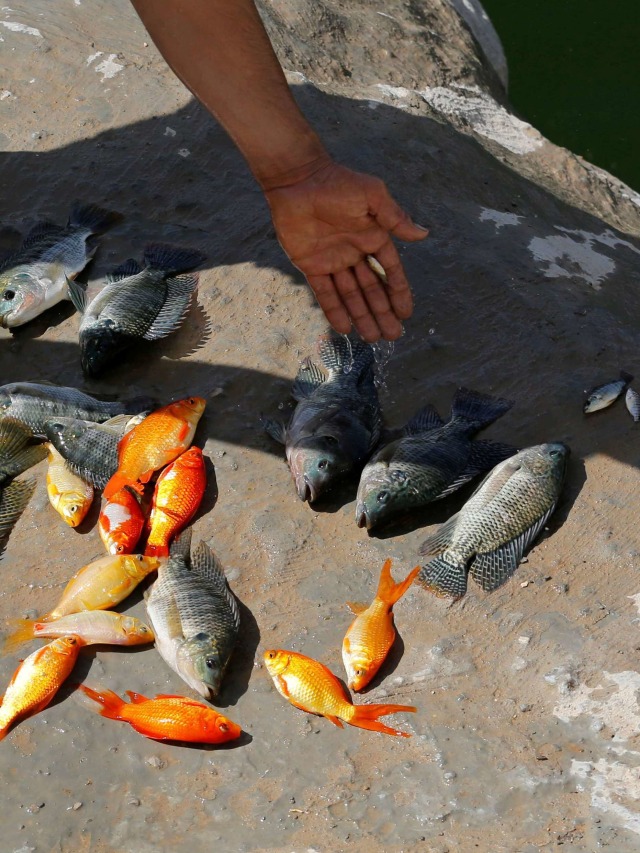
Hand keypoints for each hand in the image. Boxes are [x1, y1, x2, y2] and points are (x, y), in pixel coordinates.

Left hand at [264, 160, 427, 341]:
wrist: (299, 180)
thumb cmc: (338, 183)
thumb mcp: (372, 196)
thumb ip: (395, 218)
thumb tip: (423, 234)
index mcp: (372, 237)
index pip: (389, 271)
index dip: (398, 292)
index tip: (406, 313)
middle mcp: (355, 253)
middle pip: (371, 290)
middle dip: (382, 313)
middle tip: (392, 336)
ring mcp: (333, 262)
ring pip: (350, 296)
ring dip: (362, 316)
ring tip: (372, 338)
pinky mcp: (311, 266)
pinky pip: (325, 293)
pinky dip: (334, 310)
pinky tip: (345, 328)